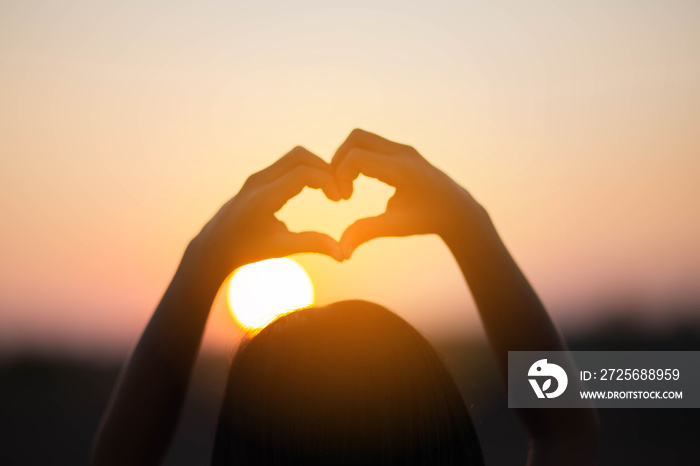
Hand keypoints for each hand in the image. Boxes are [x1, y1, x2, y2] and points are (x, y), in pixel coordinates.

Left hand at [188, 146, 343, 283]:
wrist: (214, 246)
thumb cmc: (246, 250)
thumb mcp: (280, 249)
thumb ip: (311, 245)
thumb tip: (342, 254)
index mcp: (263, 198)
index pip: (303, 174)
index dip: (328, 181)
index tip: (340, 200)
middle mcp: (258, 181)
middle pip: (300, 156)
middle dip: (325, 168)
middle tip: (338, 191)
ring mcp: (257, 177)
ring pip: (294, 156)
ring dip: (316, 168)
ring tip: (330, 191)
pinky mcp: (259, 177)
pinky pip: (287, 164)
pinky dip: (307, 170)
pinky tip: (317, 190)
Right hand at [332, 129, 484, 257]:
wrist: (456, 209)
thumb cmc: (427, 219)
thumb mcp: (396, 226)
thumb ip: (366, 233)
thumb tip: (341, 253)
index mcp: (401, 170)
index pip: (356, 158)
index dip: (340, 175)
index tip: (343, 199)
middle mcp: (402, 152)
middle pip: (356, 138)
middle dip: (339, 160)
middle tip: (339, 187)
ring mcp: (402, 148)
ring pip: (361, 137)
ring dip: (347, 158)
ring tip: (347, 185)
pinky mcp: (401, 150)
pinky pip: (370, 144)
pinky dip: (357, 157)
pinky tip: (358, 181)